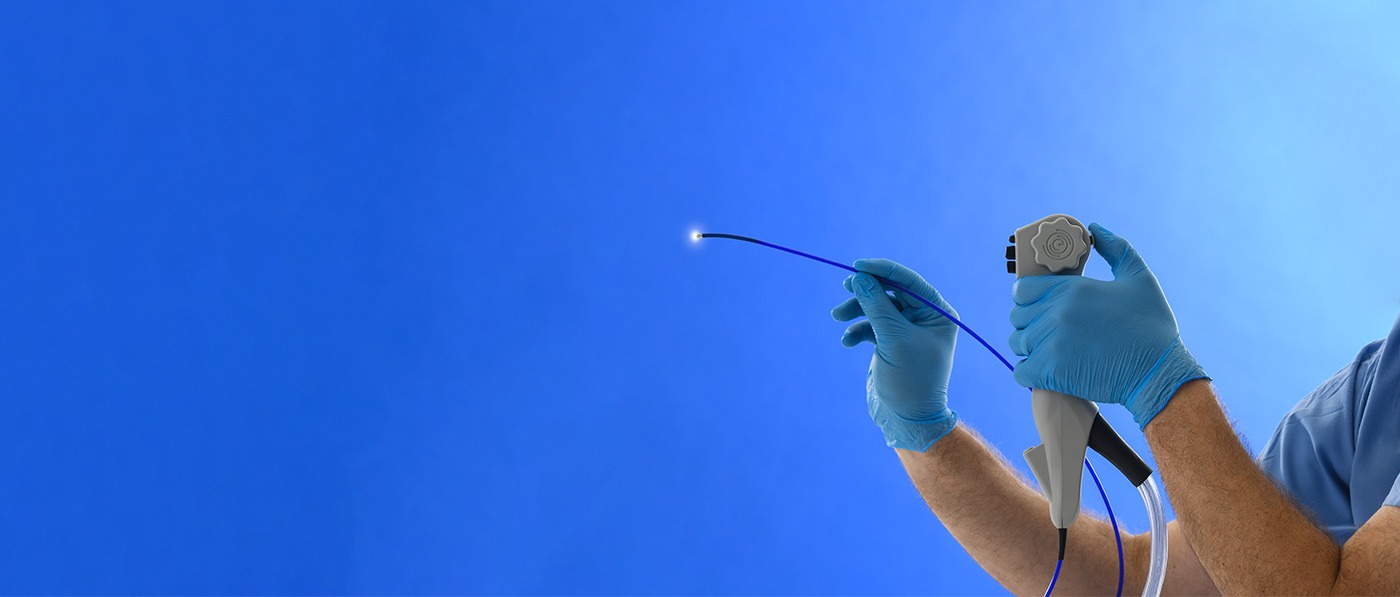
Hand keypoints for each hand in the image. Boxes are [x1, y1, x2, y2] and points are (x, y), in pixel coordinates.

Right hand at [832, 258, 957, 450]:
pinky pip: (870, 326)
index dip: (883, 270)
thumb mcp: (894, 339)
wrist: (907, 419)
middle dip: (866, 291)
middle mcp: (924, 318)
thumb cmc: (910, 379)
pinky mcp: (890, 343)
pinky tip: (847, 342)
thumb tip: (861, 277)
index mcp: (937, 313)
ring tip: (838, 317)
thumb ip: (876, 305)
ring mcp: (906, 331)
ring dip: (856, 310)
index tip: (857, 266)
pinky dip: (857, 330)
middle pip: (890, 291)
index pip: (909, 281)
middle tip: (845, 287)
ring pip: (877, 308)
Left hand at [1008, 223, 1208, 428]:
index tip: (1039, 304)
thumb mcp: (1140, 279)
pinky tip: (1047, 370)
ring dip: (1029, 347)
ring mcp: (1051, 344)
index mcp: (1072, 289)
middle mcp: (1056, 313)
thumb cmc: (1152, 326)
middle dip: (1029, 322)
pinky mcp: (1051, 373)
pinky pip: (1020, 372)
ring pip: (1017, 343)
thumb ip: (1117, 249)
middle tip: (1048, 329)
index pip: (1022, 289)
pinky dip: (1030, 372)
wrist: (1159, 373)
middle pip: (1017, 316)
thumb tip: (1095, 228)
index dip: (1027, 296)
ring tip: (1050, 350)